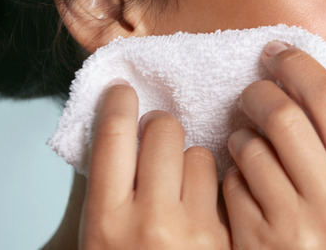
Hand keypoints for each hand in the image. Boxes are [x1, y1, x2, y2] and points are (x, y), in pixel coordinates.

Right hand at [79, 84, 229, 249]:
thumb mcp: (98, 233)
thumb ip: (107, 185)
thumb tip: (118, 127)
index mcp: (107, 220)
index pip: (114, 135)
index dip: (118, 102)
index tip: (122, 91)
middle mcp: (151, 221)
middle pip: (163, 130)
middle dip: (158, 127)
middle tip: (153, 140)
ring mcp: (194, 228)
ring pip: (198, 153)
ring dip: (188, 162)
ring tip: (177, 189)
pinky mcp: (227, 234)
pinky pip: (224, 182)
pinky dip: (210, 189)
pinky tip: (198, 209)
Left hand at [222, 42, 325, 248]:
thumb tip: (309, 80)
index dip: (300, 66)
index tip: (279, 52)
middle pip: (283, 115)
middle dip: (261, 92)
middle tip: (254, 89)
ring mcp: (292, 228)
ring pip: (250, 147)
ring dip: (242, 131)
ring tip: (248, 134)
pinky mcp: (255, 243)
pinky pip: (232, 184)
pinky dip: (233, 169)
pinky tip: (244, 174)